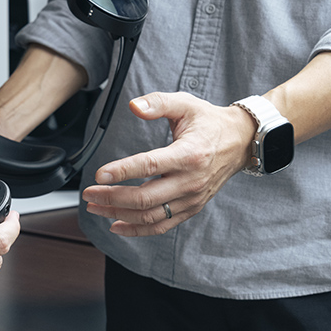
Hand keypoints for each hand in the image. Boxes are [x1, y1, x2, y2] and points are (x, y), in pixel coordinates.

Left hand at [81, 92, 255, 235]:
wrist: (240, 142)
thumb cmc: (209, 122)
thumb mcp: (185, 103)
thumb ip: (158, 102)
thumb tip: (133, 106)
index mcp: (189, 154)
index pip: (150, 166)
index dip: (123, 171)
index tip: (100, 174)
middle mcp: (191, 181)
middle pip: (145, 197)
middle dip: (112, 198)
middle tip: (89, 194)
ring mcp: (191, 198)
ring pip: (151, 216)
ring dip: (119, 215)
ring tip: (95, 208)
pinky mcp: (191, 208)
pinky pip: (162, 225)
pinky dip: (138, 229)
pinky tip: (117, 225)